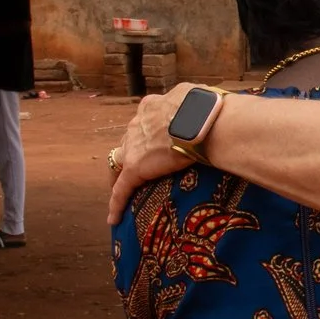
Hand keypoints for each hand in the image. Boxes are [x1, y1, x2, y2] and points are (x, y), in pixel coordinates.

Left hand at [105, 84, 205, 223]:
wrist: (200, 119)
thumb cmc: (205, 109)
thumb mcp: (197, 100)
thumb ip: (192, 108)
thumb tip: (203, 110)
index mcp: (153, 107)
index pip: (145, 122)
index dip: (147, 132)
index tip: (153, 141)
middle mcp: (138, 123)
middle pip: (129, 140)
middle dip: (132, 152)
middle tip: (140, 166)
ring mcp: (134, 146)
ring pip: (119, 161)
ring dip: (120, 173)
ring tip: (121, 189)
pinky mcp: (135, 168)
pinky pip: (121, 189)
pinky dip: (116, 203)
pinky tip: (114, 218)